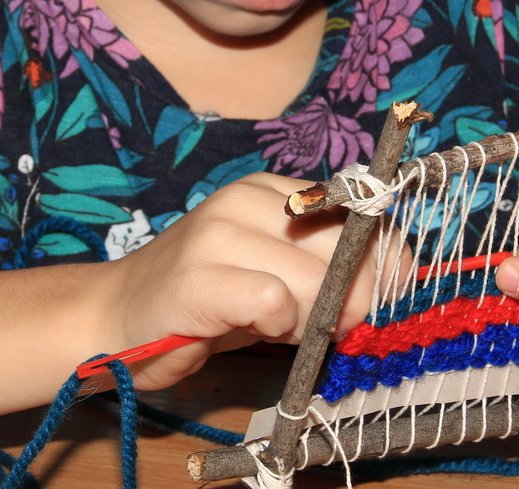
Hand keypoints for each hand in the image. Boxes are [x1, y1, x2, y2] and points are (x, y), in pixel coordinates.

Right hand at [98, 172, 394, 391]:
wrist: (113, 317)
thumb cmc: (205, 303)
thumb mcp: (275, 274)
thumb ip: (330, 270)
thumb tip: (404, 277)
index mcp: (272, 191)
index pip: (361, 214)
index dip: (386, 263)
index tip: (382, 299)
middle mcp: (246, 198)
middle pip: (347, 248)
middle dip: (353, 300)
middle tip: (319, 325)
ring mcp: (219, 232)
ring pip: (318, 278)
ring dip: (312, 320)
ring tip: (276, 327)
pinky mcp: (199, 276)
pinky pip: (274, 301)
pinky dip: (278, 326)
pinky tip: (251, 328)